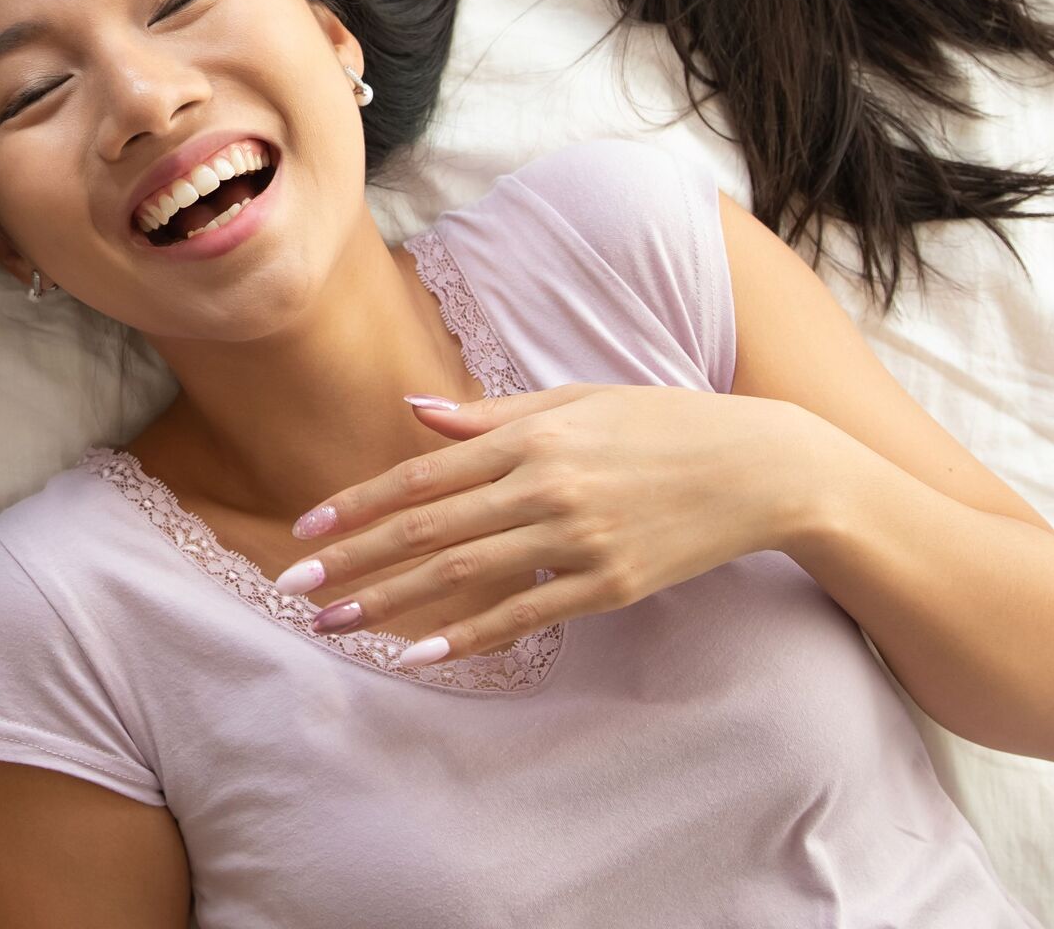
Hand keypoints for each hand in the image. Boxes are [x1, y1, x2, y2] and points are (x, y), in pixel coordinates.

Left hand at [274, 384, 823, 665]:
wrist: (760, 467)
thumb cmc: (662, 423)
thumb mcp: (576, 400)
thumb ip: (492, 416)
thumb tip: (415, 413)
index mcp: (531, 437)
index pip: (421, 474)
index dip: (358, 505)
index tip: (305, 531)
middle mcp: (545, 487)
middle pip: (428, 529)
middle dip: (354, 561)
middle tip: (294, 589)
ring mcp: (578, 540)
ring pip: (464, 577)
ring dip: (391, 603)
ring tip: (334, 623)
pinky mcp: (609, 584)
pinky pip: (524, 616)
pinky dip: (467, 636)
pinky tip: (418, 653)